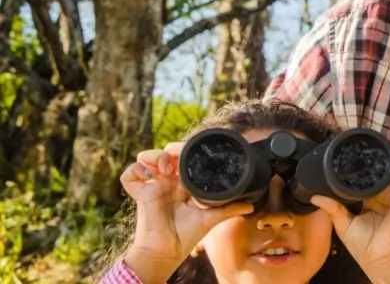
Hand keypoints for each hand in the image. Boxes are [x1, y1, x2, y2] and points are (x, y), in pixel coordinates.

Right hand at [119, 148, 253, 280]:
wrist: (168, 251)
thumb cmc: (186, 235)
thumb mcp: (211, 218)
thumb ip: (229, 209)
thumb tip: (251, 206)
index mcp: (183, 183)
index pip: (182, 157)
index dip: (185, 150)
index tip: (195, 153)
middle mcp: (167, 180)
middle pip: (164, 152)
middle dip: (171, 149)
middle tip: (179, 158)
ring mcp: (152, 185)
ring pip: (145, 156)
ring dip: (155, 156)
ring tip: (166, 167)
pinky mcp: (140, 193)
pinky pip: (129, 174)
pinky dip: (136, 170)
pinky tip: (151, 176)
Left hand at [312, 144, 389, 283]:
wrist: (378, 259)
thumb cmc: (363, 246)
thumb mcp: (343, 225)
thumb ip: (332, 208)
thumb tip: (315, 196)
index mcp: (368, 202)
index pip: (363, 181)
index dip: (360, 168)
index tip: (353, 154)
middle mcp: (381, 198)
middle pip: (379, 175)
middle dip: (377, 160)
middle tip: (371, 143)